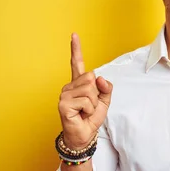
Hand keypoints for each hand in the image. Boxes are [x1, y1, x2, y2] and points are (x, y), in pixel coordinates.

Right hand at [58, 33, 112, 148]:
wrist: (84, 135)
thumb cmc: (91, 118)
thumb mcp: (104, 100)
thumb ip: (105, 87)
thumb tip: (98, 77)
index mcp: (78, 83)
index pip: (77, 63)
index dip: (76, 49)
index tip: (74, 35)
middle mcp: (69, 86)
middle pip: (91, 77)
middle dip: (97, 94)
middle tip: (89, 106)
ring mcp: (64, 94)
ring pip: (90, 89)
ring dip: (93, 103)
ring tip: (85, 111)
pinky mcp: (64, 104)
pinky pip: (86, 101)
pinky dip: (89, 109)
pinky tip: (81, 114)